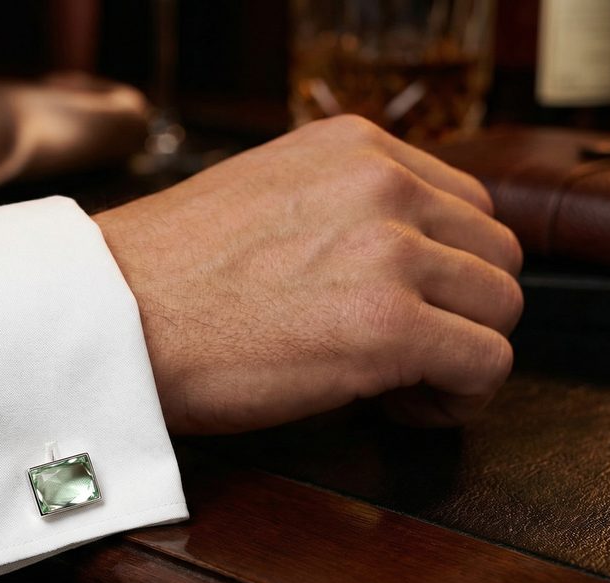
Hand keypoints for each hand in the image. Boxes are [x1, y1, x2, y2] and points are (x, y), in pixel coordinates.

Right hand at [95, 115, 522, 433]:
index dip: (445, 268)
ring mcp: (390, 251)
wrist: (109, 320)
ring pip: (501, 307)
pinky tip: (401, 407)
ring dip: (463, 353)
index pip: (465, 204)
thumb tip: (393, 261)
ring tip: (402, 384)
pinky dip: (458, 397)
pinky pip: (486, 365)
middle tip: (407, 352)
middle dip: (462, 310)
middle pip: (495, 252)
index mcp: (354, 148)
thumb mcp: (263, 199)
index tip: (405, 307)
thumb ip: (339, 209)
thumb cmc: (164, 277)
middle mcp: (384, 184)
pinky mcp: (390, 325)